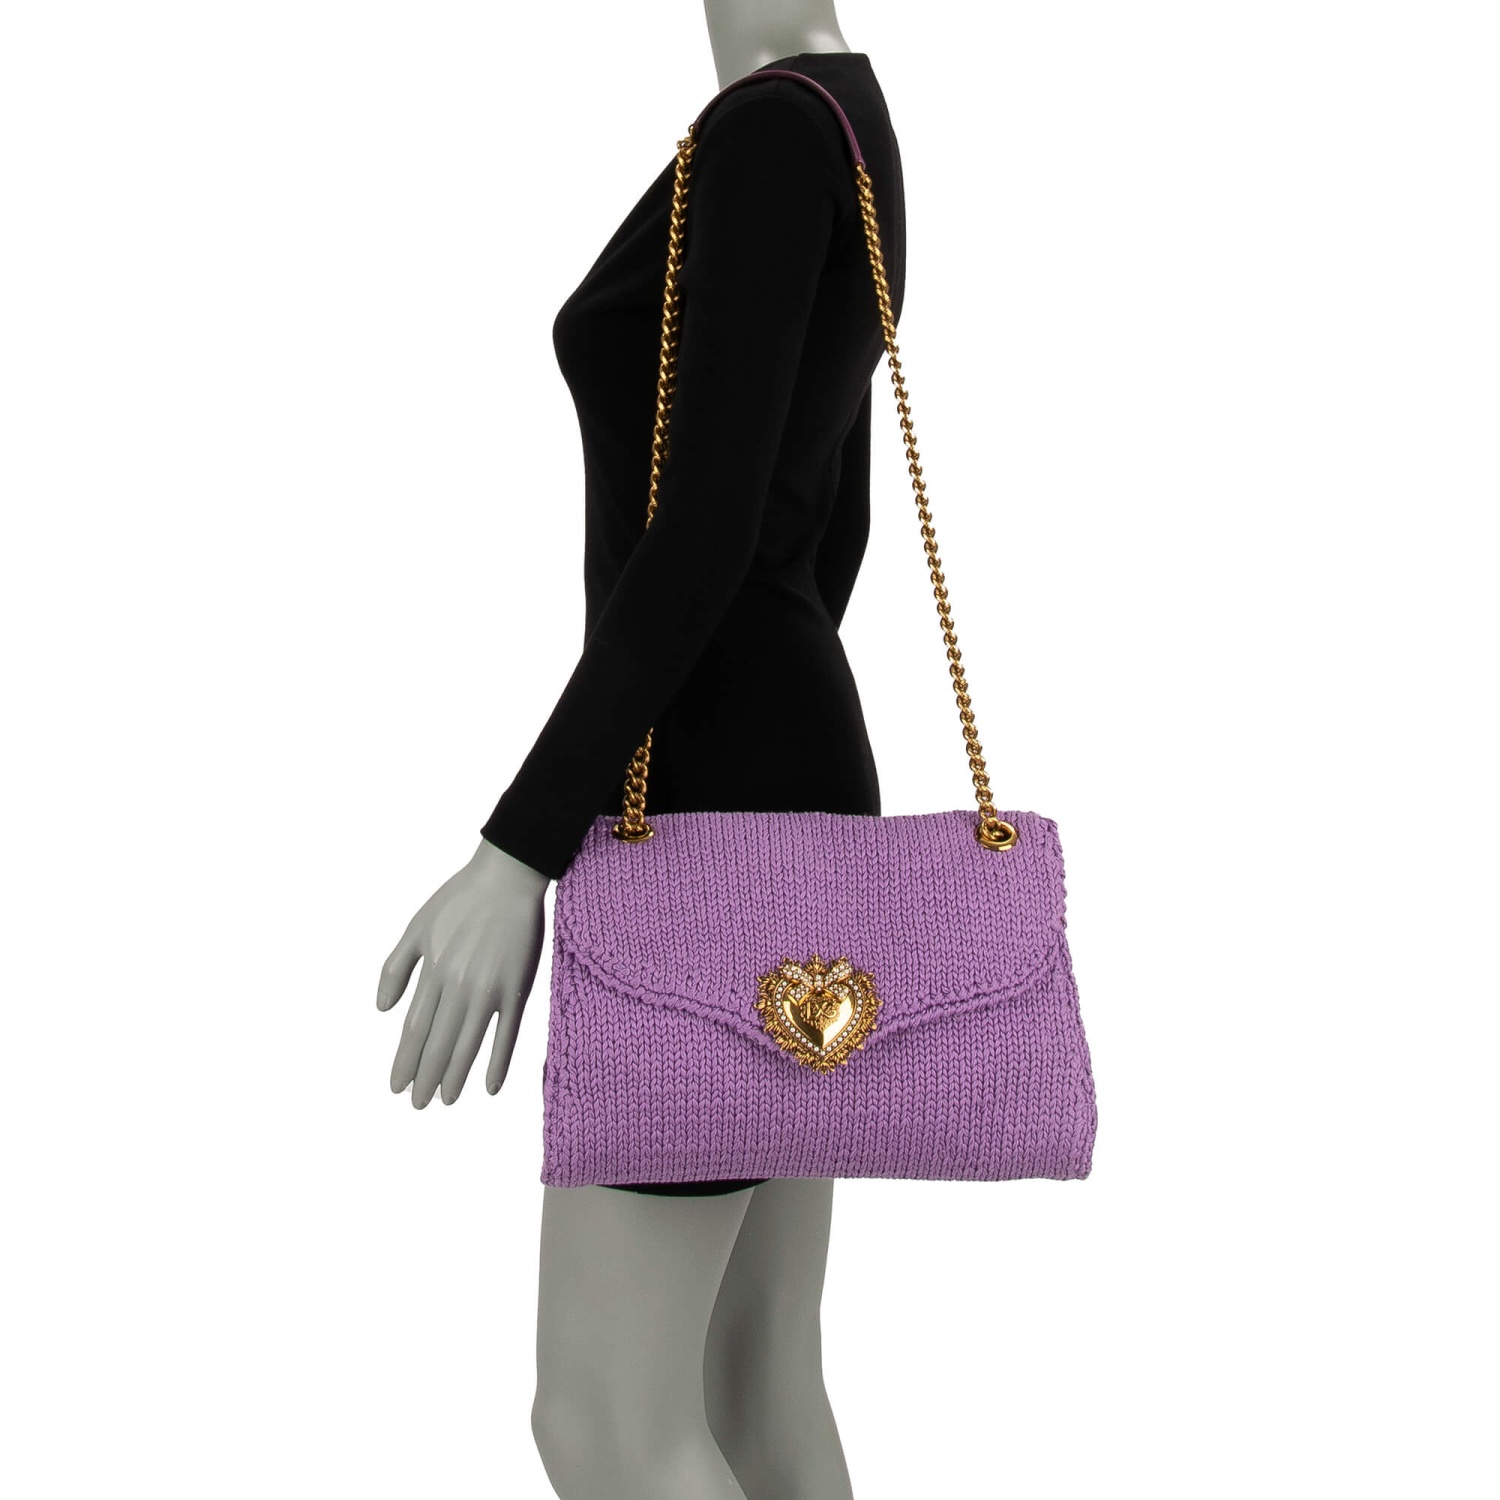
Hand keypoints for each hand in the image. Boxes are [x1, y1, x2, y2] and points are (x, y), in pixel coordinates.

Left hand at [378, 838, 549, 1106]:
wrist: (507, 877)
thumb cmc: (459, 899)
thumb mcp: (416, 927)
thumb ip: (396, 968)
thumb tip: (382, 1011)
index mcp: (433, 971)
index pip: (414, 1029)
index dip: (405, 1061)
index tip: (397, 1086)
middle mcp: (458, 986)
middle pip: (438, 1043)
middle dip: (426, 1078)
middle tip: (418, 1104)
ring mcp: (490, 989)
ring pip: (468, 1044)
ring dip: (456, 1076)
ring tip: (447, 1100)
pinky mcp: (517, 988)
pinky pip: (508, 1034)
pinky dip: (498, 1062)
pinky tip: (490, 1086)